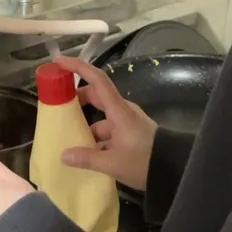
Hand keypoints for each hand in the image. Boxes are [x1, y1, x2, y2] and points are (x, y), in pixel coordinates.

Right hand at [55, 56, 157, 191]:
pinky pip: (108, 130)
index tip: (60, 62)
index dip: (79, 68)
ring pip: (101, 117)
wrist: (173, 169)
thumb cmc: (144, 161)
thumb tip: (64, 155)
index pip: (97, 80)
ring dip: (86, 123)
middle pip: (96, 96)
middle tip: (58, 105)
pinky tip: (85, 152)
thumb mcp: (112, 163)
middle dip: (77, 98)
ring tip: (67, 135)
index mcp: (119, 111)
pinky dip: (95, 137)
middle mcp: (123, 112)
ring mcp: (127, 123)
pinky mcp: (130, 135)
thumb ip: (87, 158)